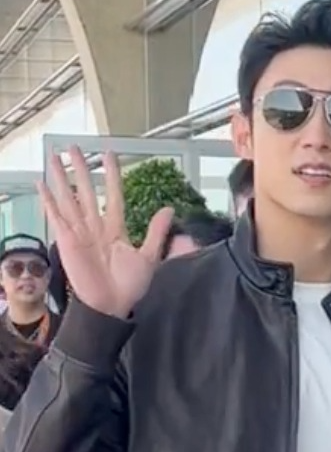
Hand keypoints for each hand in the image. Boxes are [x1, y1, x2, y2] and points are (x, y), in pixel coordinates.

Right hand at [37, 148, 172, 318]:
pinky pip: (56, 216)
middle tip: (74, 147)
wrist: (112, 305)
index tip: (109, 154)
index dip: (111, 175)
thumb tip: (169, 208)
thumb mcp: (148, 255)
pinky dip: (48, 200)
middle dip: (80, 169)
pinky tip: (41, 183)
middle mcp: (95, 226)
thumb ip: (156, 231)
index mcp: (115, 228)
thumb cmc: (130, 285)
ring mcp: (79, 232)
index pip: (112, 194)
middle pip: (86, 190)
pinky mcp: (66, 240)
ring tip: (55, 156)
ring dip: (61, 177)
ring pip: (69, 198)